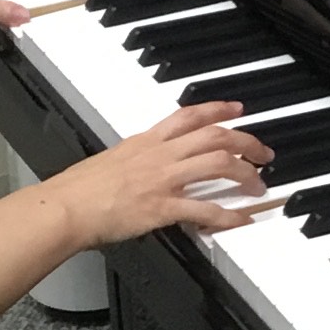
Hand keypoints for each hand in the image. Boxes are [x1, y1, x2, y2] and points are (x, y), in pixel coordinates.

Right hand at [41, 103, 273, 245]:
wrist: (66, 207)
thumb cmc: (79, 189)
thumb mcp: (112, 160)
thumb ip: (136, 160)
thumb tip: (146, 167)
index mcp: (146, 141)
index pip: (189, 115)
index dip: (218, 109)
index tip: (237, 109)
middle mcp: (158, 154)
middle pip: (214, 136)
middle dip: (246, 141)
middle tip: (263, 152)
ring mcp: (162, 179)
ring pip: (217, 163)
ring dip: (244, 173)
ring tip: (257, 184)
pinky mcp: (161, 207)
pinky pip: (204, 210)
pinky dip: (228, 215)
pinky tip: (240, 220)